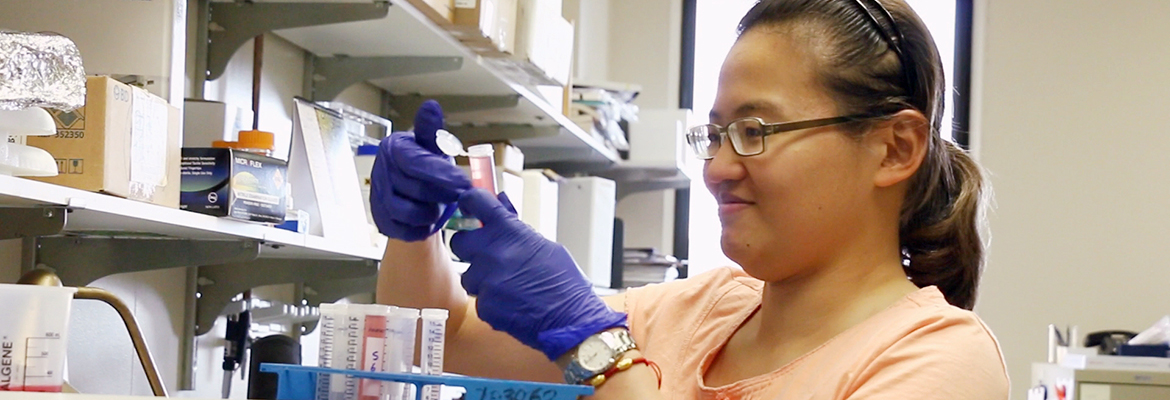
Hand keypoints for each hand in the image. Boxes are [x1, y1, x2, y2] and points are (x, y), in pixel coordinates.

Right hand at [370, 101, 470, 240]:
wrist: (411, 192)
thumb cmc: (425, 165)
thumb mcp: (432, 147)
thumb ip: (432, 131)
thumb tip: (431, 107)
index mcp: (394, 149)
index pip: (416, 163)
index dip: (442, 175)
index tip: (464, 183)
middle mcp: (381, 171)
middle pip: (414, 188)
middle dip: (442, 195)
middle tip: (460, 197)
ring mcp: (378, 197)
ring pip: (407, 212)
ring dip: (430, 213)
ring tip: (442, 208)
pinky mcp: (381, 220)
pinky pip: (402, 230)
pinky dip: (420, 229)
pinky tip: (430, 222)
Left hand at [451, 189, 626, 360]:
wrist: (571, 320)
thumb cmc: (565, 283)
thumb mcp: (546, 247)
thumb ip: (517, 229)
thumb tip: (503, 207)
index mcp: (510, 232)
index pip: (477, 202)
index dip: (469, 201)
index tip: (467, 204)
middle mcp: (492, 253)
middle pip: (459, 242)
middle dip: (470, 247)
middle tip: (486, 254)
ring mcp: (486, 281)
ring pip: (467, 275)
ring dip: (481, 278)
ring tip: (506, 285)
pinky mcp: (484, 306)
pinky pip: (479, 298)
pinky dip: (491, 301)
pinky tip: (511, 303)